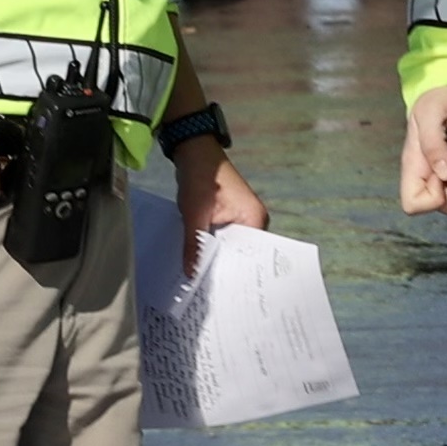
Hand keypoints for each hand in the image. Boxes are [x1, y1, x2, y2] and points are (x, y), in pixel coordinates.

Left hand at [155, 146, 270, 286]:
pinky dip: (212, 246)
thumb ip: (195, 245)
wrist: (193, 150)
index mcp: (255, 219)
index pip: (250, 257)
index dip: (234, 274)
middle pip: (240, 254)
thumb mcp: (194, 213)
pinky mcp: (231, 216)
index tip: (220, 295)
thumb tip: (192, 275)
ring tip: (203, 283)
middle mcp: (254, 220)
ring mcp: (243, 218)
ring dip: (216, 258)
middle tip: (208, 294)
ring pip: (230, 246)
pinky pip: (223, 238)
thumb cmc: (200, 177)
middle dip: (223, 269)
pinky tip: (200, 261)